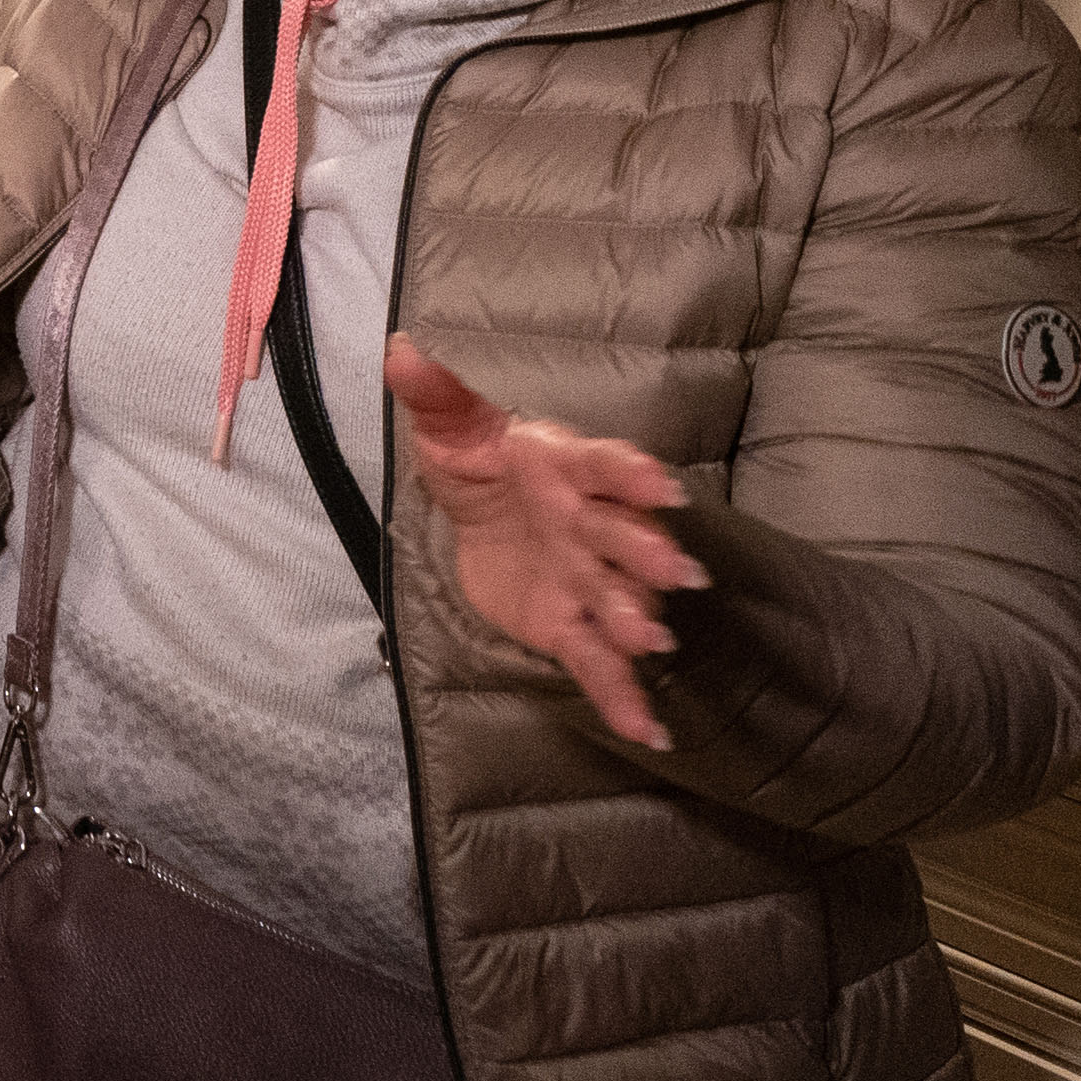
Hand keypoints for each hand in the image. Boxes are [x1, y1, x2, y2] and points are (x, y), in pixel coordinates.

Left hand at [384, 335, 709, 753]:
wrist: (484, 509)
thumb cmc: (480, 458)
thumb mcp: (450, 425)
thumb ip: (435, 393)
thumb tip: (403, 351)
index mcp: (565, 469)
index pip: (605, 467)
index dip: (632, 477)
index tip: (662, 488)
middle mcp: (588, 525)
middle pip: (624, 538)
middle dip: (648, 555)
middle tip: (677, 577)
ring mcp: (587, 579)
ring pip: (619, 601)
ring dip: (637, 620)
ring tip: (652, 643)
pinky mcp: (571, 625)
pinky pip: (599, 663)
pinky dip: (623, 696)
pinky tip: (649, 730)